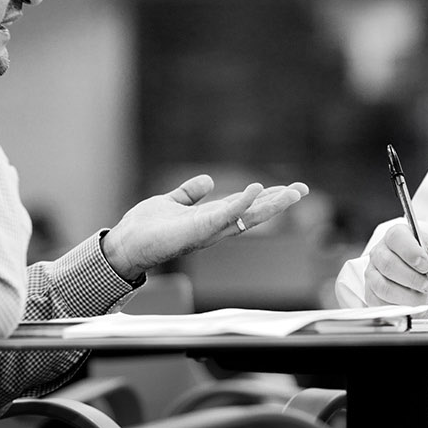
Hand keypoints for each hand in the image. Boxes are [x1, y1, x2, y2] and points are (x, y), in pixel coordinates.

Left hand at [101, 175, 308, 282]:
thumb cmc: (145, 229)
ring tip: (292, 192)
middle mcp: (214, 227)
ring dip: (271, 205)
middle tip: (303, 190)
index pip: (245, 207)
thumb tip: (206, 181)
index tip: (289, 188)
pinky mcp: (198, 229)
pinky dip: (241, 203)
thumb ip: (190, 193)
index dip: (266, 198)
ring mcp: (208, 230)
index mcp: (210, 219)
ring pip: (246, 216)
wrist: (124, 246)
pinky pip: (224, 215)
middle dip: (279, 203)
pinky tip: (256, 190)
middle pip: (254, 214)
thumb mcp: (171, 202)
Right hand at [362, 219, 427, 306]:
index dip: (411, 253)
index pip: (396, 238)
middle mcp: (381, 252)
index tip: (427, 266)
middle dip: (414, 280)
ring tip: (427, 298)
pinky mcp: (372, 293)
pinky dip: (402, 309)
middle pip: (388, 265)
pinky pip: (381, 304)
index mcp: (398, 235)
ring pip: (384, 287)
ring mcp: (373, 273)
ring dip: (409, 297)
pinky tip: (418, 306)